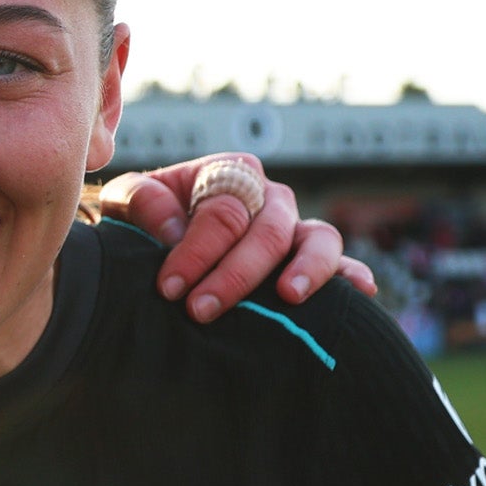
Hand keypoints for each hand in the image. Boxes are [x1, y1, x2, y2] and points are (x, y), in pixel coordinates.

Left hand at [95, 153, 378, 320]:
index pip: (223, 213)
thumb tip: (174, 231)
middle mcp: (269, 198)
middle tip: (200, 311)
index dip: (196, 251)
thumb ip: (142, 201)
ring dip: (306, 269)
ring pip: (317, 239)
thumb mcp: (126, 202)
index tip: (169, 287)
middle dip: (234, 274)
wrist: (151, 242)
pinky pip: (339, 263)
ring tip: (287, 297)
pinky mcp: (308, 260)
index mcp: (229, 174)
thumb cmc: (143, 219)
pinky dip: (351, 276)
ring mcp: (294, 229)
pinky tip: (360, 293)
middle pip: (267, 232)